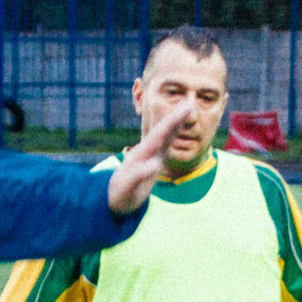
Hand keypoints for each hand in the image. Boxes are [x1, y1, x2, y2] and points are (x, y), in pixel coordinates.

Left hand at [105, 101, 197, 216]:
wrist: (113, 198)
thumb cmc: (121, 195)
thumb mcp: (128, 188)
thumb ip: (138, 175)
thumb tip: (154, 165)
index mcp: (141, 155)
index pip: (158, 135)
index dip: (171, 123)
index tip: (181, 112)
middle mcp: (146, 151)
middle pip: (162, 131)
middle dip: (175, 118)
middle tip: (189, 104)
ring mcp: (150, 155)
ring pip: (164, 135)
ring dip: (175, 122)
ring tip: (186, 109)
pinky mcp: (153, 160)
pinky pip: (165, 143)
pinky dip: (173, 133)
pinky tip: (177, 127)